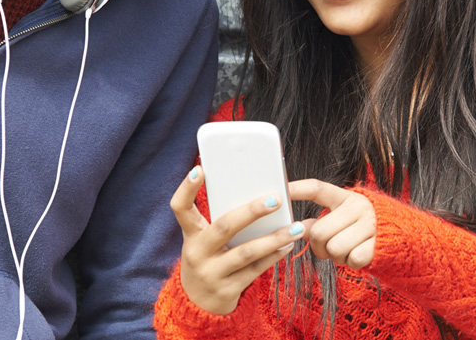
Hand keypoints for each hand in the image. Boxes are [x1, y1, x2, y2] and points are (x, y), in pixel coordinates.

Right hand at [170, 165, 306, 314]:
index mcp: (191, 234)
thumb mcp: (203, 241)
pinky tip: (288, 245)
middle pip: (224, 226)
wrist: (196, 307)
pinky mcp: (227, 290)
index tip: (199, 169)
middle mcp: (198, 252)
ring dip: (274, 238)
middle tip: (275, 199)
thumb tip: (255, 193)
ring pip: (246, 252)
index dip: (186, 188)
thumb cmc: (207, 260)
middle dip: (251, 212)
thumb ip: (220, 221)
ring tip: (296, 227)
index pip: (180, 207)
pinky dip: (274, 256)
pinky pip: (255, 269)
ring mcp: (212, 273)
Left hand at [289, 179, 375, 268]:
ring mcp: (370, 224)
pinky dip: (351, 263)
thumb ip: (322, 220)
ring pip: (333, 248)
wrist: (403, 240)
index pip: (316, 188)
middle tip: (329, 247)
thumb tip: (301, 227)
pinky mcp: (378, 244)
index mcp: (345, 197)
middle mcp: (358, 206)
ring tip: (347, 249)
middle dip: (318, 246)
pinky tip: (359, 254)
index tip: (281, 191)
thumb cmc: (362, 230)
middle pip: (319, 232)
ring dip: (336, 256)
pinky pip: (351, 260)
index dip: (296, 189)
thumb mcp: (342, 219)